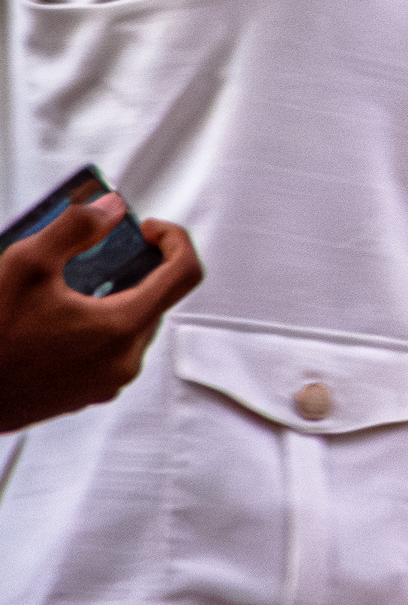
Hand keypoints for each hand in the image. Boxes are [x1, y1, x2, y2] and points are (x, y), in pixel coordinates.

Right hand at [0, 197, 203, 430]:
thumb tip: (111, 209)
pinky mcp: (86, 395)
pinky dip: (95, 327)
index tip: (148, 229)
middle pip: (156, 299)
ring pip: (131, 326)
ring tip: (68, 286)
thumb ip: (76, 227)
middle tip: (98, 253)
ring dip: (112, 298)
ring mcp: (105, 383)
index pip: (184, 274)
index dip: (175, 240)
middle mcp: (123, 362)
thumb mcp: (27, 265)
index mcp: (121, 329)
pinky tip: (55, 318)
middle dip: (135, 269)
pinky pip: (109, 351)